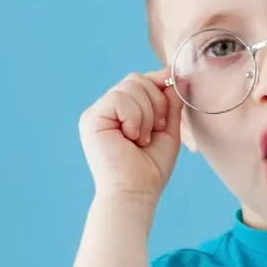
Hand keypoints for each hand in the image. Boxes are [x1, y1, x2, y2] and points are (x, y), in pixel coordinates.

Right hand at [79, 69, 183, 201]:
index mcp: (122, 112)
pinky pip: (119, 98)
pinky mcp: (91, 118)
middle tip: (156, 130)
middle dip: (157, 102)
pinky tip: (132, 138)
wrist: (136, 192)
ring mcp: (97, 113)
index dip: (160, 82)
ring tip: (142, 139)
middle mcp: (107, 110)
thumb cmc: (150, 168)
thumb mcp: (167, 129)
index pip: (142, 81)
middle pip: (137, 79)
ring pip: (131, 86)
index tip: (175, 90)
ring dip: (147, 113)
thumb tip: (174, 74)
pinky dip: (135, 117)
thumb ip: (170, 102)